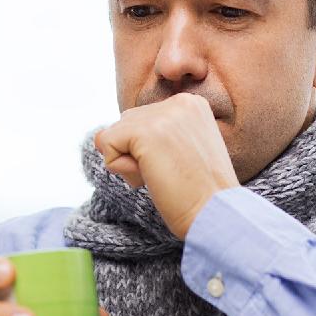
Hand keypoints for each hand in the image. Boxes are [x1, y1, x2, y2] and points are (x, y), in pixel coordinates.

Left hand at [95, 93, 239, 239]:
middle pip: (127, 123)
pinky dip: (120, 169)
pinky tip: (149, 178)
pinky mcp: (144, 132)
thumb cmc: (200, 193)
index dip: (152, 151)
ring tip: (162, 176)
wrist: (216, 213)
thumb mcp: (181, 151)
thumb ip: (149, 135)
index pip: (145, 119)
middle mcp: (178, 101)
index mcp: (191, 104)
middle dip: (138, 155)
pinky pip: (106, 145)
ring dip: (129, 163)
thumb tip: (99, 136)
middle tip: (171, 174)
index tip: (181, 167)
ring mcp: (162, 114)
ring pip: (115, 135)